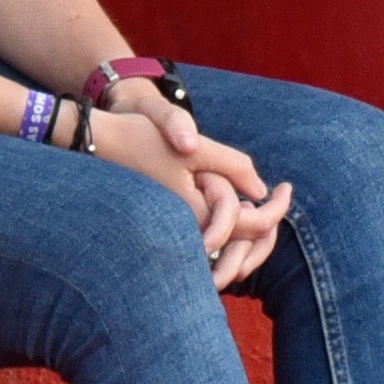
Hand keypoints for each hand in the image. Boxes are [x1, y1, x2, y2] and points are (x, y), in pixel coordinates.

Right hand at [87, 92, 291, 292]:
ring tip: (263, 200)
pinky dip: (228, 228)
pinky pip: (209, 239)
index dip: (277, 208)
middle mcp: (185, 230)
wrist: (95, 142)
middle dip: (269, 222)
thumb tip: (261, 190)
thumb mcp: (193, 145)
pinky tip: (235, 204)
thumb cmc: (142, 137)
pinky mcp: (168, 226)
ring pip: (227, 246)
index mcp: (195, 212)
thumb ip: (232, 166)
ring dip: (250, 229)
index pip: (252, 226)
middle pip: (243, 245)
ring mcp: (175, 230)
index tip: (287, 187)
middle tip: (281, 194)